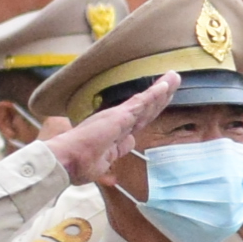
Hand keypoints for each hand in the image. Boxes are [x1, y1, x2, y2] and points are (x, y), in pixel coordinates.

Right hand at [40, 77, 175, 183]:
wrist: (67, 160)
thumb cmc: (79, 164)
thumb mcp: (104, 161)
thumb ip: (118, 150)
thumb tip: (129, 143)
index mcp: (115, 132)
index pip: (139, 119)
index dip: (151, 110)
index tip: (161, 100)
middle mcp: (118, 121)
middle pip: (146, 107)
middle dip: (162, 96)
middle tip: (174, 81)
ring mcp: (119, 117)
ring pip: (147, 102)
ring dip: (162, 90)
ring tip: (175, 77)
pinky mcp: (120, 116)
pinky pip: (141, 103)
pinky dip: (154, 94)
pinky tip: (165, 85)